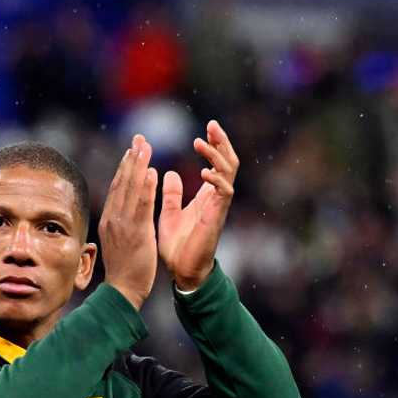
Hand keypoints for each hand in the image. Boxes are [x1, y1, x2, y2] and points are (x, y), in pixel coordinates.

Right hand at [99, 135, 157, 309]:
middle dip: (131, 158)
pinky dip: (145, 186)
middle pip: (121, 182)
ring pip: (129, 188)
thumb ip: (120, 225)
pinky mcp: (134, 232)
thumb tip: (122, 214)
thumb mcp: (120, 242)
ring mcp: (121, 224)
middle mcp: (112, 217)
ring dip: (138, 165)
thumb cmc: (125, 269)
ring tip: (145, 146)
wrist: (123, 290)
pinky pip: (141, 204)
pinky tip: (151, 171)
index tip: (132, 149)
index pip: (117, 187)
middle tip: (139, 138)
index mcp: (109, 219)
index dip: (125, 167)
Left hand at [159, 120, 238, 290]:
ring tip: (201, 143)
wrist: (182, 272)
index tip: (208, 127)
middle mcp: (216, 198)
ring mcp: (219, 206)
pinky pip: (224, 193)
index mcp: (207, 195)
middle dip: (222, 142)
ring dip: (216, 155)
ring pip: (229, 173)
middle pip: (228, 162)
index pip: (217, 163)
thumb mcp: (170, 213)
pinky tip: (204, 172)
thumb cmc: (178, 246)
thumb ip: (172, 194)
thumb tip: (169, 174)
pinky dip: (216, 180)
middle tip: (213, 125)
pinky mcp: (217, 217)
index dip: (215, 145)